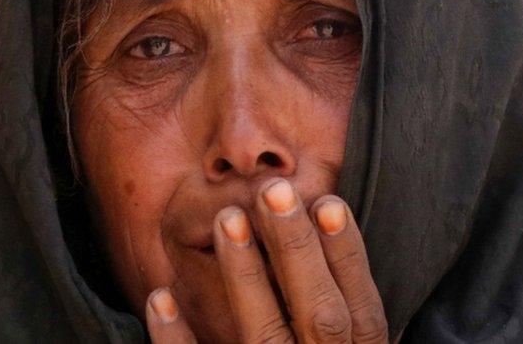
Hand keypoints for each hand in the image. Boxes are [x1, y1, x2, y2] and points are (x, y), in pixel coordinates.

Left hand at [146, 178, 387, 342]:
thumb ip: (342, 329)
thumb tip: (323, 247)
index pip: (361, 313)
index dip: (347, 258)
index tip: (327, 202)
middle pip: (320, 319)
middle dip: (298, 253)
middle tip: (274, 192)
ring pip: (263, 339)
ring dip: (246, 278)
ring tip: (227, 219)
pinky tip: (160, 296)